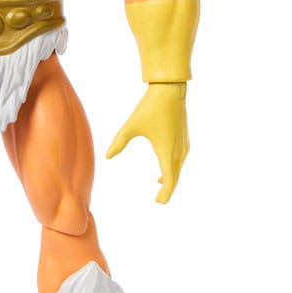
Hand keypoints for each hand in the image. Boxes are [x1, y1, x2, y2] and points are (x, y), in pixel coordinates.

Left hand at [106, 82, 188, 203]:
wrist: (170, 90)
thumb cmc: (150, 107)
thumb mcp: (131, 126)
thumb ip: (119, 142)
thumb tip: (107, 157)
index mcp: (167, 151)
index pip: (170, 180)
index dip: (165, 193)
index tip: (158, 202)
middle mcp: (178, 150)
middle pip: (176, 177)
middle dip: (168, 189)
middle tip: (159, 200)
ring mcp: (183, 144)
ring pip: (179, 167)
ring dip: (172, 177)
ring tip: (160, 183)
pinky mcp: (184, 137)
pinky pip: (181, 159)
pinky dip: (175, 166)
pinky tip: (165, 165)